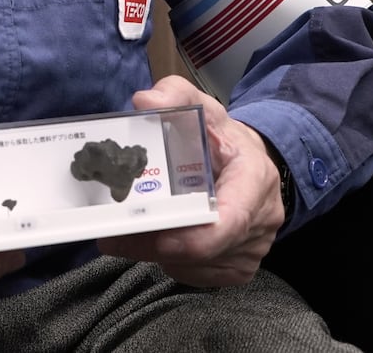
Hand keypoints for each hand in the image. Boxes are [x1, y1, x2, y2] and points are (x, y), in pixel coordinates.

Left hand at [96, 76, 284, 286]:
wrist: (250, 163)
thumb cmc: (221, 138)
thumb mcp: (201, 107)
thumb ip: (173, 96)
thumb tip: (144, 102)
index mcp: (254, 179)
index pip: (230, 221)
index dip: (191, 237)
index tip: (151, 234)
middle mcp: (261, 220)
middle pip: (205, 250)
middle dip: (155, 244)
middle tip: (111, 234)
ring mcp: (253, 249)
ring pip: (197, 268)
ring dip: (158, 254)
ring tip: (127, 233)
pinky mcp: (239, 267)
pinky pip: (199, 276)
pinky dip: (172, 262)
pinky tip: (156, 240)